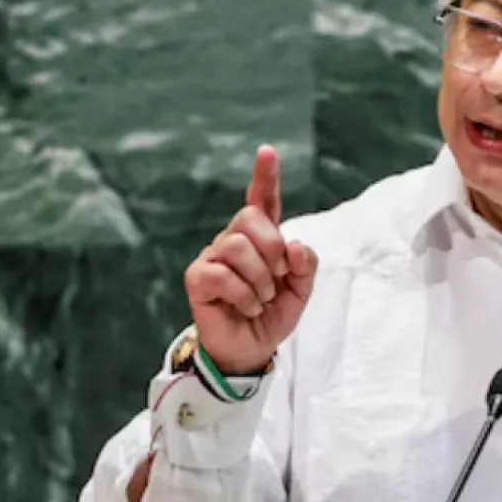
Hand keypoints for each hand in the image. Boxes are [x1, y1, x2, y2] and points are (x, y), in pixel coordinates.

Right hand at [184, 145, 316, 373]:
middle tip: (276, 279)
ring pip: (237, 246)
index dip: (264, 176)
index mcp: (261, 238)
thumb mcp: (301, 289)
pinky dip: (244, 296)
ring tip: (261, 299)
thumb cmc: (273, 314)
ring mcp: (212, 257)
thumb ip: (305, 264)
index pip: (261, 200)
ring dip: (259, 280)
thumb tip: (294, 245)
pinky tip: (247, 307)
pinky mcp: (197, 278)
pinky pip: (222, 274)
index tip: (267, 152)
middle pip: (250, 218)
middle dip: (272, 249)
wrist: (253, 349)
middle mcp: (233, 241)